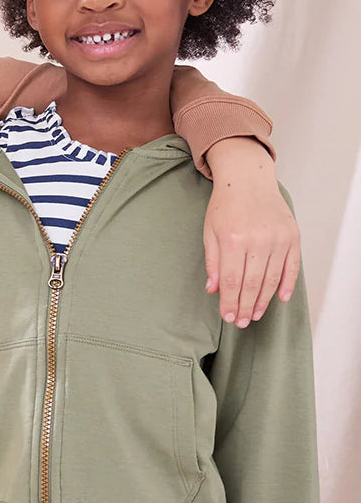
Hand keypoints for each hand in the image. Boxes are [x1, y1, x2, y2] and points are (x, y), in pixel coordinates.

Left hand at [202, 137, 299, 327]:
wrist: (248, 179)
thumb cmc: (224, 206)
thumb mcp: (209, 232)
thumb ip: (212, 262)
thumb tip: (213, 290)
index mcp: (234, 240)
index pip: (232, 281)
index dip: (230, 302)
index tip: (227, 317)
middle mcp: (258, 240)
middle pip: (252, 284)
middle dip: (245, 307)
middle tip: (241, 322)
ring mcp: (278, 238)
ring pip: (272, 279)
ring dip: (263, 300)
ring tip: (255, 315)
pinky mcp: (293, 236)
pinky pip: (292, 266)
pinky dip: (288, 284)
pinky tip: (281, 299)